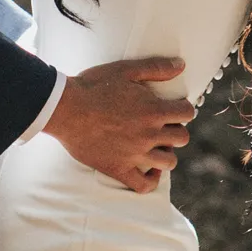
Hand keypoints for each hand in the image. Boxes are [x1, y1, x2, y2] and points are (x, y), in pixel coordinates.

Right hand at [45, 58, 194, 193]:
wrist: (65, 108)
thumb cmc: (94, 86)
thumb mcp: (126, 69)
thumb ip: (156, 67)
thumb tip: (181, 65)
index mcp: (152, 110)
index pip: (186, 113)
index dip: (183, 108)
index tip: (174, 107)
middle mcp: (148, 134)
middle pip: (182, 138)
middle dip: (177, 129)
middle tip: (164, 124)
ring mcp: (135, 154)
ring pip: (169, 162)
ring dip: (167, 152)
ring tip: (157, 144)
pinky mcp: (118, 169)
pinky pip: (143, 185)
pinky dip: (152, 180)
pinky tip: (150, 169)